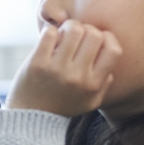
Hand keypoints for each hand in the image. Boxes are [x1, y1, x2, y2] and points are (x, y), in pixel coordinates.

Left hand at [6, 19, 122, 116]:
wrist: (30, 117)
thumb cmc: (62, 106)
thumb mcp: (90, 102)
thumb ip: (104, 84)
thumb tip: (111, 65)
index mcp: (94, 84)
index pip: (113, 50)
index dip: (108, 38)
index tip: (98, 39)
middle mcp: (78, 76)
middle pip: (94, 35)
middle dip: (87, 29)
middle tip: (78, 35)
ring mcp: (57, 69)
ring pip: (73, 30)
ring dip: (69, 27)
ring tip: (63, 34)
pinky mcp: (37, 63)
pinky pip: (50, 33)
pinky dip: (51, 31)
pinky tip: (50, 39)